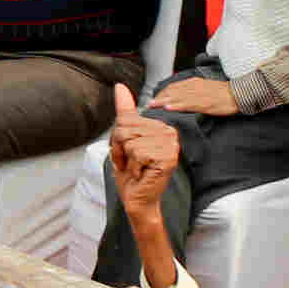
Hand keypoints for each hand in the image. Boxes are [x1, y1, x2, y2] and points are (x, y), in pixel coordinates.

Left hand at [106, 86, 179, 225]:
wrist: (137, 201)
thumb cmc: (131, 174)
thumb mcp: (124, 140)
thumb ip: (125, 113)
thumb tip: (120, 87)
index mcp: (161, 126)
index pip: (127, 118)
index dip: (118, 138)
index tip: (126, 153)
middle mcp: (169, 133)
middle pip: (126, 128)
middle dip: (119, 148)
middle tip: (129, 163)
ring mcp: (170, 145)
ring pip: (129, 140)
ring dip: (125, 158)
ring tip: (135, 169)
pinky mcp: (167, 158)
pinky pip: (136, 152)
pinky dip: (133, 166)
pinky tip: (141, 174)